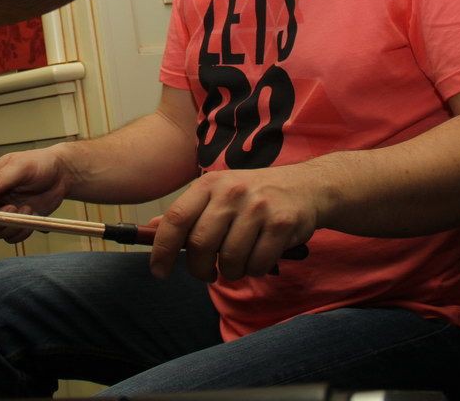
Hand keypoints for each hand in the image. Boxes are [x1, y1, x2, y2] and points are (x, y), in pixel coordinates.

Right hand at [0, 145, 72, 242]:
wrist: (62, 175)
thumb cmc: (40, 163)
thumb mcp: (21, 166)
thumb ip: (1, 178)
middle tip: (12, 209)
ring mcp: (2, 213)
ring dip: (10, 226)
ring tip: (27, 209)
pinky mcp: (16, 223)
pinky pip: (11, 237)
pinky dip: (21, 232)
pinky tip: (32, 216)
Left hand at [150, 164, 318, 281]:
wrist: (307, 187)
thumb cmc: (255, 195)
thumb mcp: (219, 193)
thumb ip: (189, 212)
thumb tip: (151, 228)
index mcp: (209, 185)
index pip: (176, 219)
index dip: (162, 250)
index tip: (159, 272)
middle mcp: (231, 192)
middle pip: (201, 245)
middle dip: (200, 269)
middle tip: (207, 274)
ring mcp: (258, 207)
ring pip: (230, 259)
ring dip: (231, 272)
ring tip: (238, 262)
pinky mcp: (281, 224)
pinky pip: (257, 264)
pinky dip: (254, 270)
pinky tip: (258, 257)